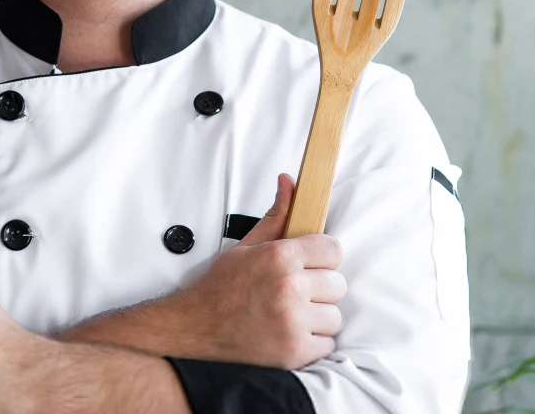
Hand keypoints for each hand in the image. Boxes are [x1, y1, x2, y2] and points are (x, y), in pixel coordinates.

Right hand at [58, 173, 346, 370]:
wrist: (197, 327)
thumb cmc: (222, 286)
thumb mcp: (247, 245)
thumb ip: (276, 215)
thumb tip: (289, 182)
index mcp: (280, 256)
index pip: (333, 249)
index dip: (323, 257)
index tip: (312, 264)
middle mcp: (289, 287)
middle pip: (338, 284)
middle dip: (320, 288)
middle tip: (298, 291)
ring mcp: (293, 322)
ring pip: (334, 317)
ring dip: (318, 318)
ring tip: (293, 314)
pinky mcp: (294, 352)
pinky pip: (327, 344)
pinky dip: (312, 343)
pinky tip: (290, 333)